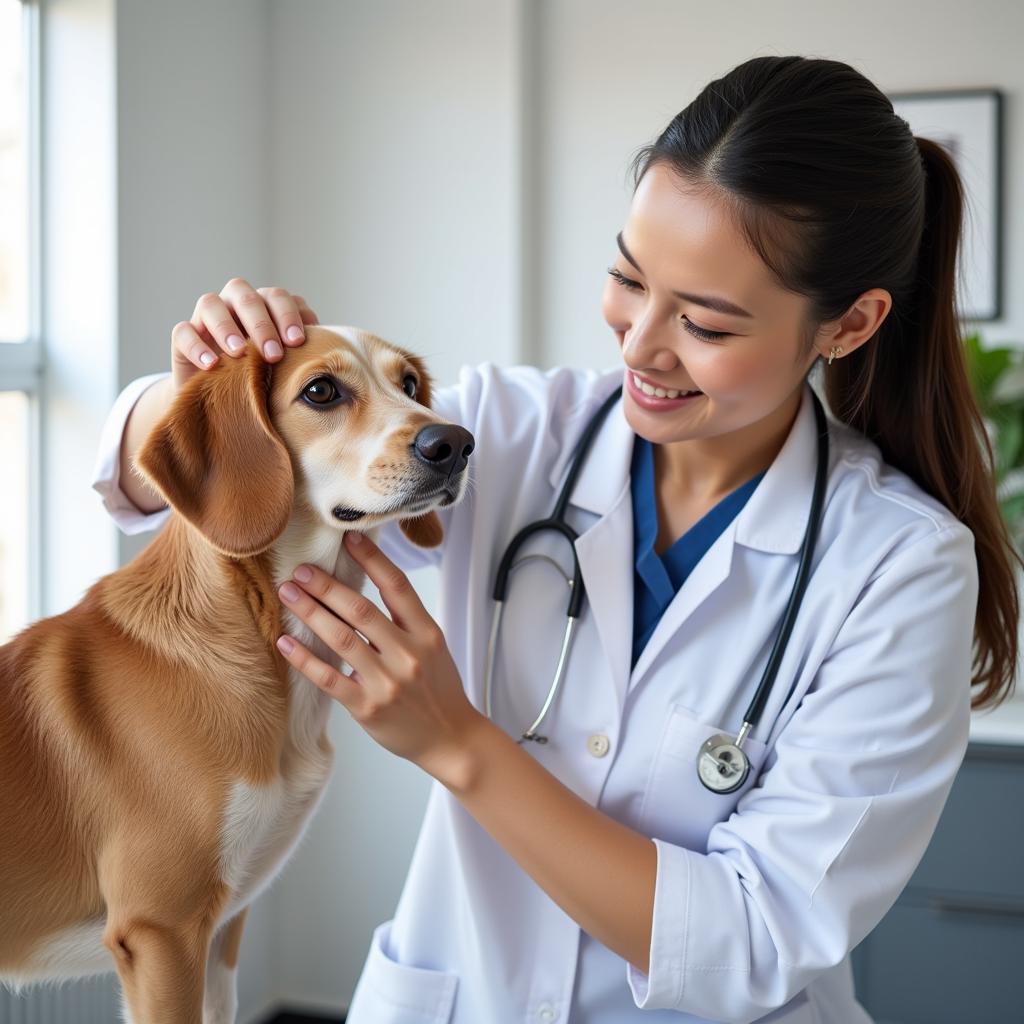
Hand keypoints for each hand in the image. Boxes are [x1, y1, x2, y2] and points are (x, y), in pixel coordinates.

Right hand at [169, 278, 319, 393]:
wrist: (227, 406)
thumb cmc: (265, 381)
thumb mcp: (286, 367)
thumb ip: (302, 352)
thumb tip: (330, 350)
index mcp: (264, 306)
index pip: (276, 297)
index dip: (288, 314)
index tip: (298, 341)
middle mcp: (234, 305)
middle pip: (245, 295)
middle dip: (261, 323)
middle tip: (274, 354)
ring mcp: (206, 319)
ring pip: (210, 304)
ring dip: (226, 326)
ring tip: (240, 352)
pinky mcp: (183, 338)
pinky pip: (183, 332)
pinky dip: (196, 345)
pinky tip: (212, 365)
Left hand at [274, 531, 485, 781]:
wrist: (450, 739)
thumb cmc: (438, 688)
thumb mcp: (433, 647)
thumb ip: (404, 620)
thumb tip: (360, 587)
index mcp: (427, 633)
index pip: (397, 587)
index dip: (372, 559)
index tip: (348, 539)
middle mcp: (408, 654)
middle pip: (360, 610)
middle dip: (326, 586)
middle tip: (300, 569)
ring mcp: (387, 682)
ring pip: (341, 639)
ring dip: (310, 613)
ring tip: (287, 594)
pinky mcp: (368, 708)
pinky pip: (329, 678)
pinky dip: (304, 658)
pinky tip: (286, 641)